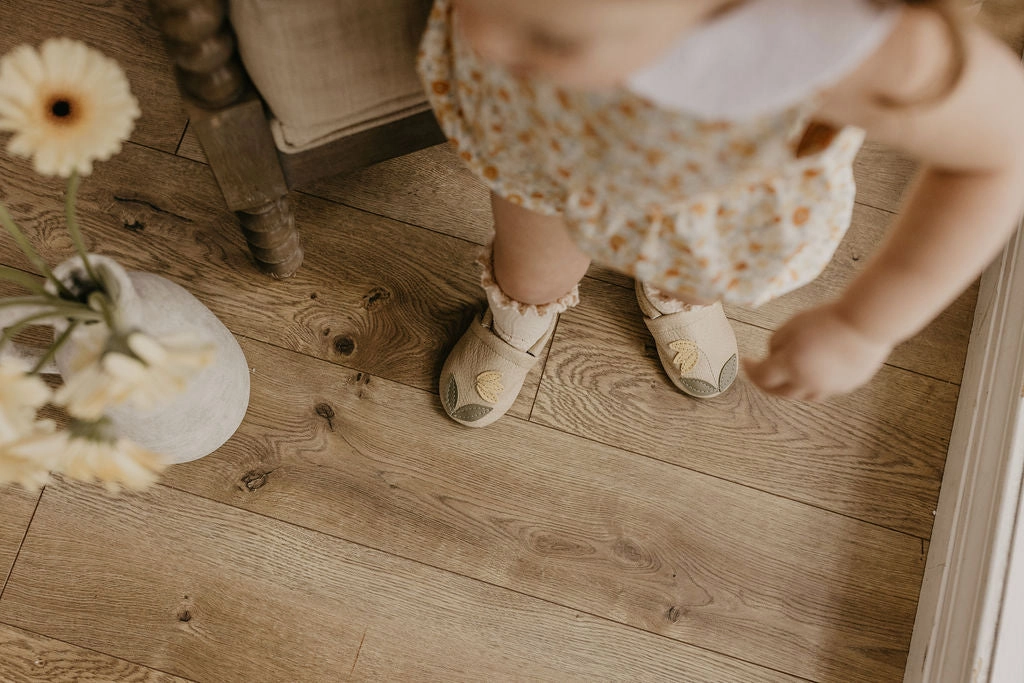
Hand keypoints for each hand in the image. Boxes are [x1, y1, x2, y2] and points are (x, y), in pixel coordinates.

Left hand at [744, 304, 893, 401]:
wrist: (866, 324)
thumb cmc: (827, 320)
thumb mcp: (791, 325)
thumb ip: (775, 343)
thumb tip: (773, 356)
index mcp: (790, 367)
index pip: (761, 376)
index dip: (750, 370)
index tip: (746, 361)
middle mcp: (807, 383)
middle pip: (779, 392)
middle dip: (766, 384)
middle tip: (760, 375)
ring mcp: (828, 388)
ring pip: (802, 395)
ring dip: (789, 387)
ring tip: (785, 376)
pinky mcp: (846, 386)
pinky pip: (823, 390)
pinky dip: (812, 383)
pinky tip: (812, 372)